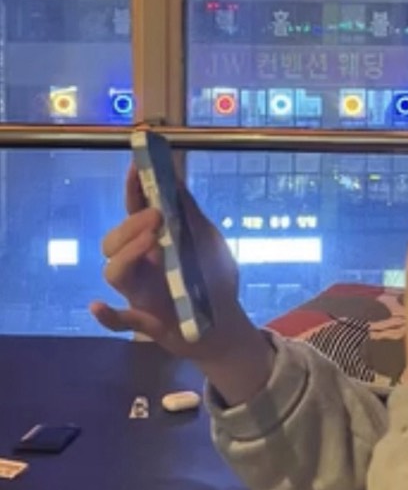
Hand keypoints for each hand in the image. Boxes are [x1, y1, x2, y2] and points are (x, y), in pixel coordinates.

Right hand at [90, 165, 244, 361]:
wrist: (227, 323)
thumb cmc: (213, 279)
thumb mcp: (206, 241)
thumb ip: (190, 213)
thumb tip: (174, 177)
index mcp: (153, 242)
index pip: (134, 212)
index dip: (132, 189)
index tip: (136, 166)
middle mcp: (139, 264)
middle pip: (113, 241)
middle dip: (130, 225)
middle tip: (157, 215)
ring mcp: (138, 292)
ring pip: (113, 272)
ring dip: (126, 255)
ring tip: (152, 242)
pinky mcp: (144, 321)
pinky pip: (118, 320)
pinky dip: (107, 315)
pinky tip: (98, 306)